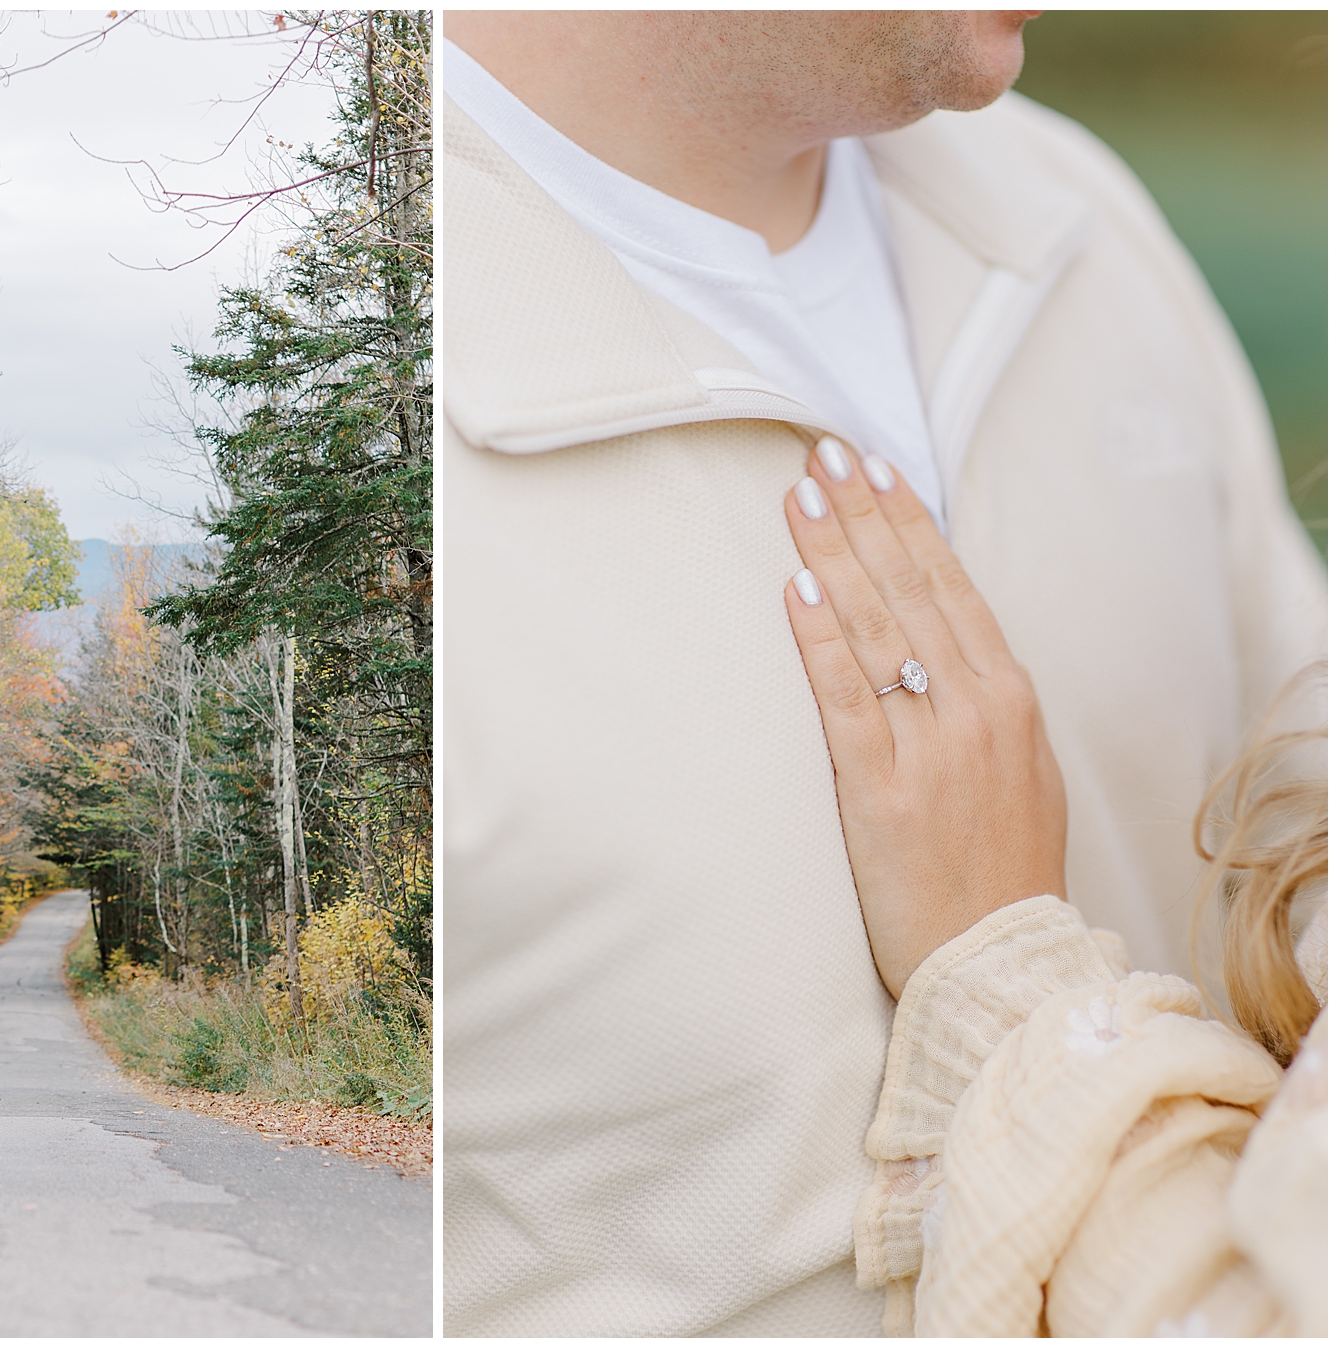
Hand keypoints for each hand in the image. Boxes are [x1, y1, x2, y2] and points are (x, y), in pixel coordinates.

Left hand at [783, 439, 1067, 998]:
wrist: (1006, 968)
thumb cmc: (1005, 871)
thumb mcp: (1021, 771)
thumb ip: (982, 703)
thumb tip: (938, 642)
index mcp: (1012, 699)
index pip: (952, 586)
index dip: (908, 521)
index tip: (875, 466)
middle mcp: (978, 709)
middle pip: (912, 589)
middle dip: (864, 514)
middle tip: (824, 452)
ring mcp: (932, 747)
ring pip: (877, 628)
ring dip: (835, 552)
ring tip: (801, 494)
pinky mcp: (881, 791)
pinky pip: (847, 697)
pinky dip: (822, 637)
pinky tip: (798, 586)